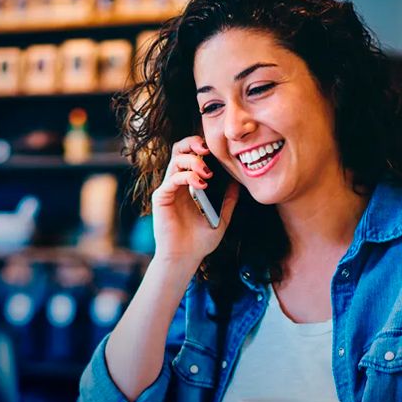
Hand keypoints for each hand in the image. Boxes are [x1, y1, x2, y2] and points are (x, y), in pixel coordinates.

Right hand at [150, 135, 238, 262]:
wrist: (185, 258)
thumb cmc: (200, 240)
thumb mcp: (222, 217)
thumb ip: (229, 199)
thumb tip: (239, 181)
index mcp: (190, 184)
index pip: (192, 154)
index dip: (201, 146)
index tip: (218, 149)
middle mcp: (177, 183)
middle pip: (179, 150)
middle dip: (193, 143)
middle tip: (208, 150)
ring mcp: (168, 189)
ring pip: (176, 161)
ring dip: (193, 161)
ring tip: (207, 173)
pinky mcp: (161, 198)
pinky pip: (172, 179)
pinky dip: (187, 176)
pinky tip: (200, 185)